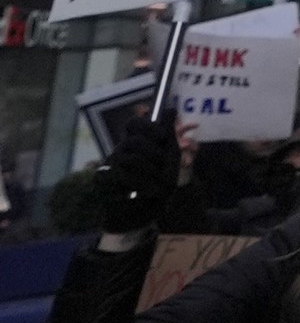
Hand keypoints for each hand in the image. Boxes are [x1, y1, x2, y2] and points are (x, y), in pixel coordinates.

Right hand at [87, 114, 184, 237]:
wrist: (146, 214)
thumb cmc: (159, 185)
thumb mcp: (171, 160)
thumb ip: (170, 136)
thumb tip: (172, 108)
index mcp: (137, 144)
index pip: (134, 123)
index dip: (148, 126)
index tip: (163, 136)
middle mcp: (120, 151)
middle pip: (133, 140)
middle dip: (153, 154)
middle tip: (163, 167)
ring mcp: (110, 166)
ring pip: (127, 158)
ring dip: (149, 172)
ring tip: (157, 184)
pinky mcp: (103, 182)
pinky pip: (120, 175)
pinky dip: (140, 184)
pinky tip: (147, 192)